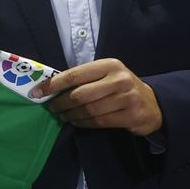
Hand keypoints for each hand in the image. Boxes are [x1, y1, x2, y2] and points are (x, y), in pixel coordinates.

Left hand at [34, 58, 162, 135]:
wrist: (152, 104)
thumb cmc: (121, 87)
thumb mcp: (107, 75)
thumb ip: (85, 78)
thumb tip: (51, 86)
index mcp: (110, 65)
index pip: (75, 75)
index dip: (53, 84)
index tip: (37, 92)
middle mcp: (119, 79)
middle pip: (79, 95)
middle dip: (60, 103)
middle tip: (52, 107)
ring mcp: (127, 98)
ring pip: (88, 110)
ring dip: (70, 115)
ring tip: (63, 116)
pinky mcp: (131, 115)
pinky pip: (98, 122)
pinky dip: (83, 123)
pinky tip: (76, 122)